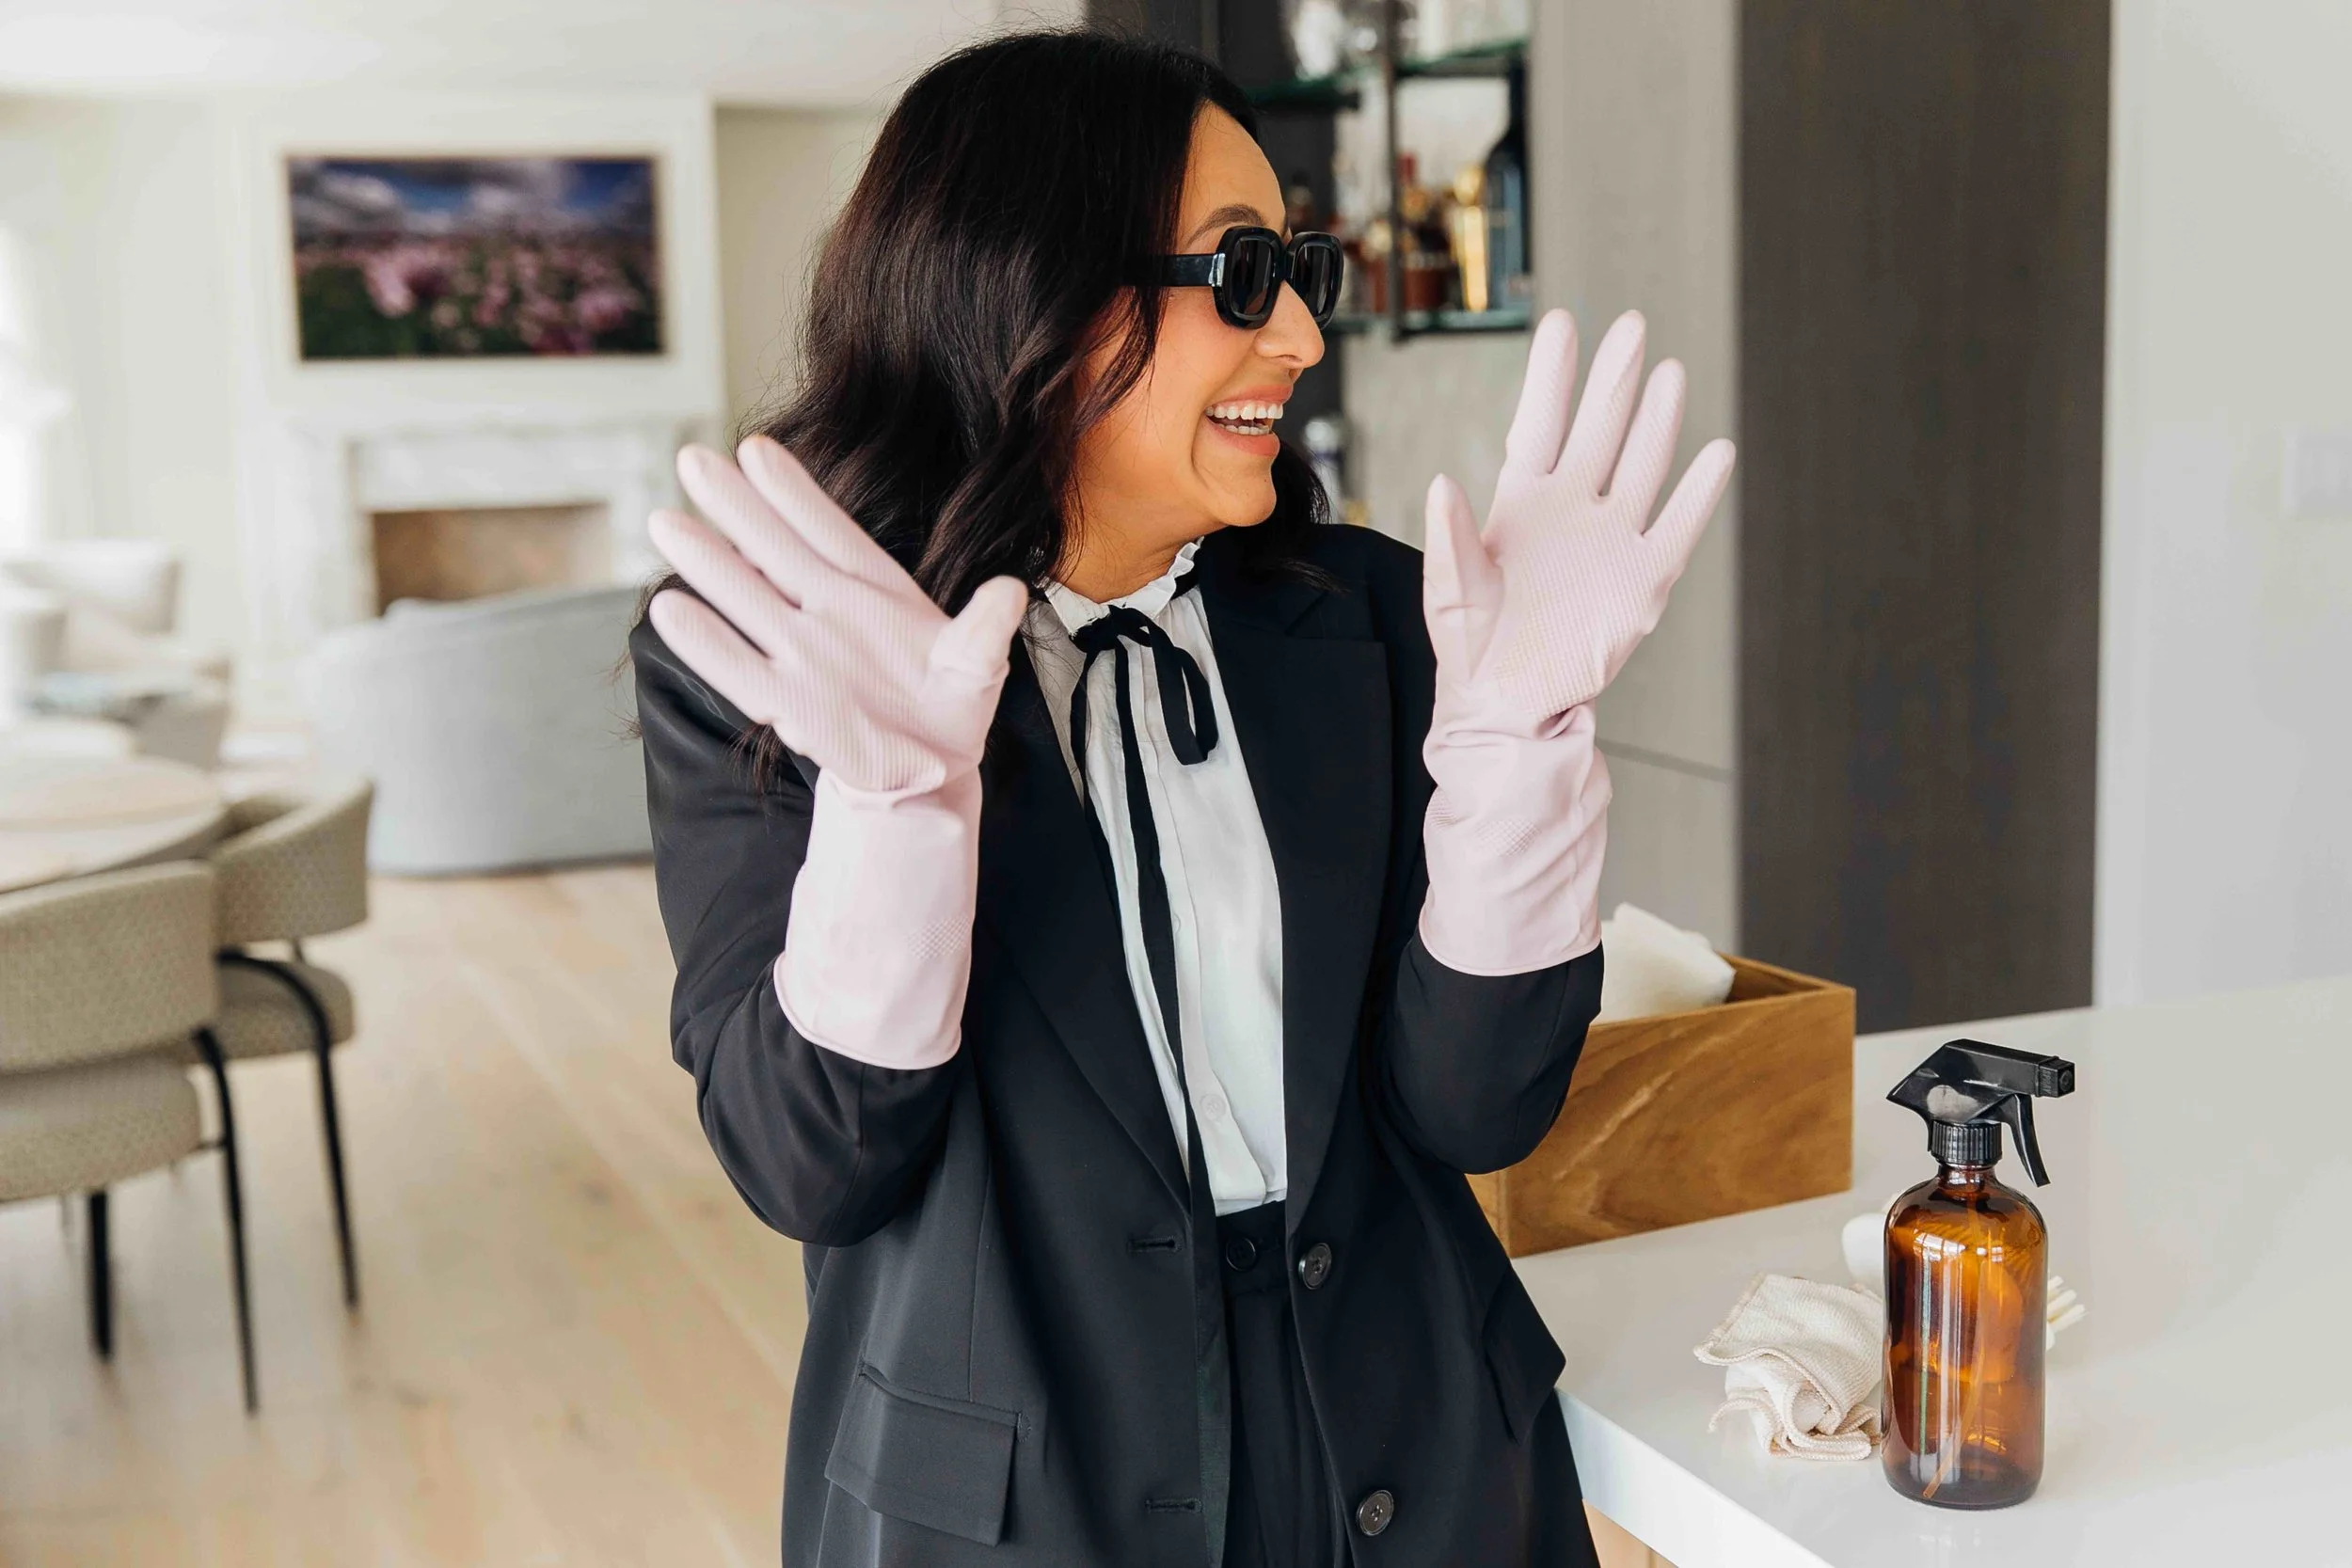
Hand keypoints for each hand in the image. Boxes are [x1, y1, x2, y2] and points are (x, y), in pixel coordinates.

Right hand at [647, 436, 1028, 796]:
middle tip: (691, 458)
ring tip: (666, 521)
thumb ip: (985, 630)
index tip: (756, 449)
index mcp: (873, 587)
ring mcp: (803, 652)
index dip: (793, 492)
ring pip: (746, 598)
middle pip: (773, 549)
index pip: (828, 529)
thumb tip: (1011, 591)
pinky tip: (670, 609)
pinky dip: (707, 643)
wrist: (930, 764)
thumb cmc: (950, 700)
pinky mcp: (790, 702)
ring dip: (708, 563)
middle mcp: (828, 610)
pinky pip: (740, 667)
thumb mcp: (976, 664)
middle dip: (734, 506)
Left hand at [1423, 309, 1734, 721]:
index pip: (1539, 425)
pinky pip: (1676, 528)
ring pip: (1641, 466)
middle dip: (1613, 379)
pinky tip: (1717, 455)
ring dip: (1656, 422)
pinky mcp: (1643, 580)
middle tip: (1630, 325)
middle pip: (1598, 431)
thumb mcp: (1451, 594)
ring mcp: (1610, 540)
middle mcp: (1570, 510)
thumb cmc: (1472, 647)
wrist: (1509, 705)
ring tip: (1669, 371)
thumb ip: (1451, 540)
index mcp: (1518, 504)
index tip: (1562, 323)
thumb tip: (1441, 482)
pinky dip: (1698, 494)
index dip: (1552, 376)